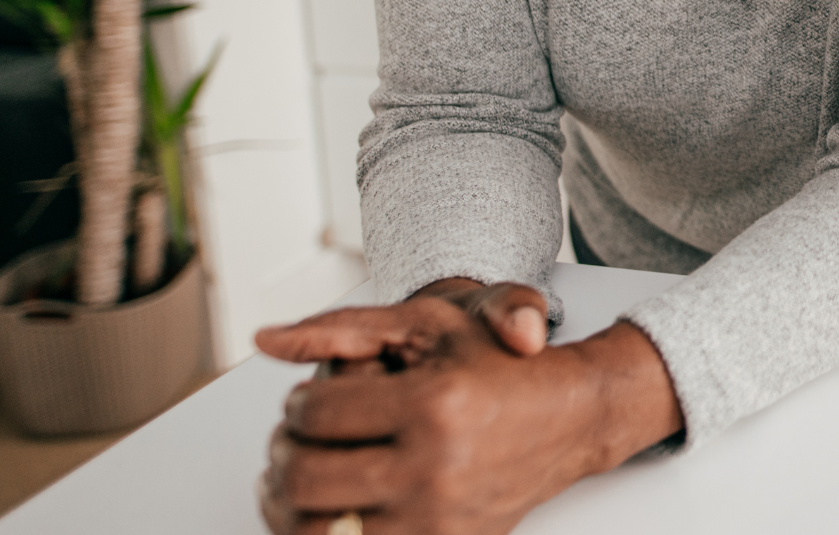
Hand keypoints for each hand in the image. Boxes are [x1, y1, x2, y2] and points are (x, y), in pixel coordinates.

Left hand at [254, 281, 681, 534]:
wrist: (572, 416)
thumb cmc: (501, 366)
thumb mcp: (431, 324)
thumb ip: (343, 327)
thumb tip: (266, 339)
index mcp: (433, 403)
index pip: (315, 414)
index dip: (295, 406)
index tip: (307, 403)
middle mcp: (436, 466)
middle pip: (306, 480)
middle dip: (282, 456)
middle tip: (291, 442)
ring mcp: (440, 516)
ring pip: (321, 530)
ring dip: (291, 506)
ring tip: (300, 478)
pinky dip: (330, 531)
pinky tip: (329, 509)